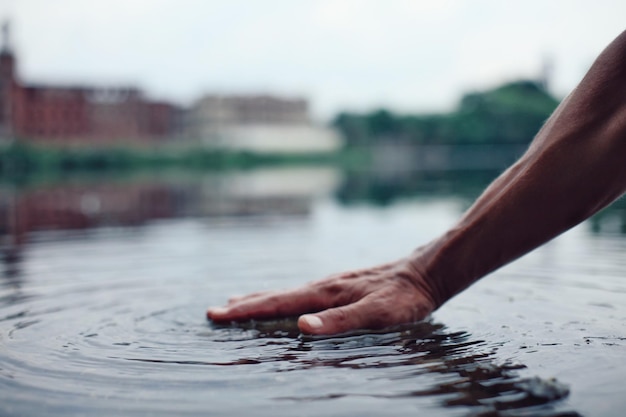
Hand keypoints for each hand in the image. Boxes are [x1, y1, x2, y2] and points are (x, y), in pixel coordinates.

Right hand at [206, 257, 436, 334]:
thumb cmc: (403, 297)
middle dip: (244, 305)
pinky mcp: (341, 287)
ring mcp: (331, 285)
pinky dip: (283, 298)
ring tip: (238, 301)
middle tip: (214, 311)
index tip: (217, 314)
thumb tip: (302, 327)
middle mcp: (323, 286)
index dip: (246, 311)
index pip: (277, 304)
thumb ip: (341, 321)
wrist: (424, 273)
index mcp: (325, 293)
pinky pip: (302, 293)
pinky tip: (288, 302)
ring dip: (260, 299)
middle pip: (275, 296)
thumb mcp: (377, 314)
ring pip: (287, 293)